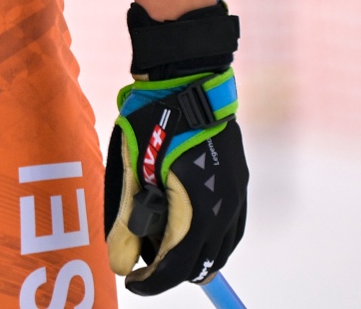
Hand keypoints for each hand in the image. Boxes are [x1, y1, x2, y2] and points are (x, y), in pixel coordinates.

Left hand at [103, 1, 246, 295]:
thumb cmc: (154, 120)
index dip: (152, 281)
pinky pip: (232, 225)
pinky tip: (194, 234)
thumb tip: (122, 262)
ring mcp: (236, 191)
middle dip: (173, 271)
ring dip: (196, 257)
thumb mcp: (132, 171)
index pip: (177, 264)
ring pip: (222, 246)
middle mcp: (225, 206)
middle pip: (203, 261)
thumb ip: (128, 220)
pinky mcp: (238, 178)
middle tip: (145, 269)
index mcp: (198, 208)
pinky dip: (213, 238)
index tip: (132, 283)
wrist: (187, 78)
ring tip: (166, 254)